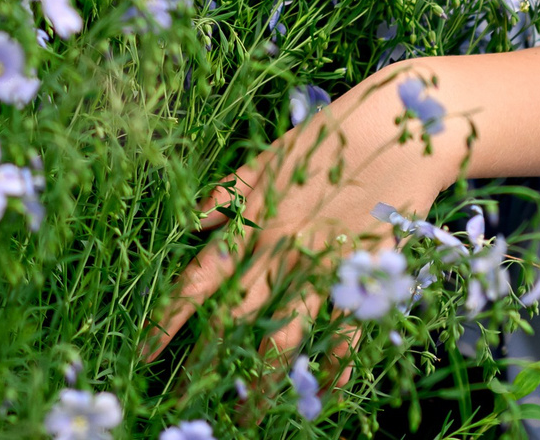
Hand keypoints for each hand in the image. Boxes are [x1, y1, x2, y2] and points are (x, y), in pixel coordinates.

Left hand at [142, 68, 458, 385]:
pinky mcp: (365, 273)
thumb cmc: (326, 140)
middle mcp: (281, 252)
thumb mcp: (266, 161)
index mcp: (251, 224)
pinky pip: (348, 331)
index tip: (142, 353)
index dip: (167, 319)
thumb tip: (188, 222)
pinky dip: (338, 364)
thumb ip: (226, 197)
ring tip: (247, 417)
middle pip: (234, 319)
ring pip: (286, 336)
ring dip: (264, 379)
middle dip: (206, 364)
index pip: (197, 279)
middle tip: (182, 403)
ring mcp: (323, 266)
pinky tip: (328, 395)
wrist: (397, 128)